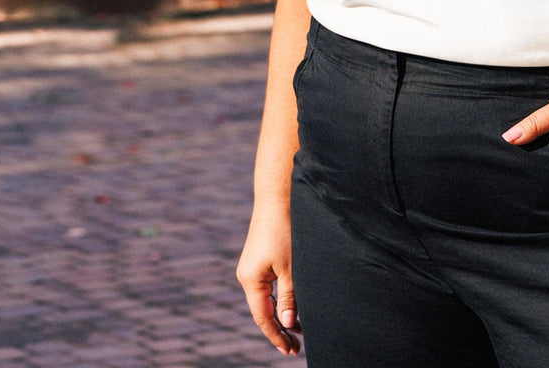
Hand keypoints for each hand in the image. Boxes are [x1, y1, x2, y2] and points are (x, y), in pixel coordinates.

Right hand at [236, 207, 301, 355]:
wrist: (278, 197)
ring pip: (267, 298)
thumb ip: (289, 295)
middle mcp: (248, 276)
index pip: (262, 317)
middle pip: (263, 310)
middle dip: (280, 328)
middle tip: (297, 347)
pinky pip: (269, 285)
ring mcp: (253, 266)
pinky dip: (281, 297)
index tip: (290, 350)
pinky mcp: (261, 257)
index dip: (276, 335)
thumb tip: (287, 322)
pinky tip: (294, 304)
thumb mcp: (290, 266)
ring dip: (282, 312)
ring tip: (300, 330)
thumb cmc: (285, 229)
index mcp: (250, 280)